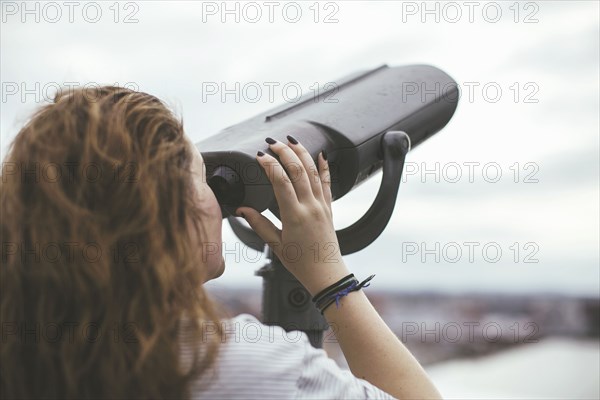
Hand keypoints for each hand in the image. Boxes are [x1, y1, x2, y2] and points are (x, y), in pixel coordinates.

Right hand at [236, 136, 349, 295]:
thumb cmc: (300, 263)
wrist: (326, 274)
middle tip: (272, 142)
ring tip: (291, 141)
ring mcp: (321, 206)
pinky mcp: (329, 208)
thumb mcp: (275, 245)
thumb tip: (242, 210)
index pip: (281, 181)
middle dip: (285, 152)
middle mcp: (310, 207)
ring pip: (313, 172)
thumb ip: (258, 224)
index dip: (269, 165)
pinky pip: (328, 183)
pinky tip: (322, 154)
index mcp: (294, 216)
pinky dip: (324, 167)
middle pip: (298, 170)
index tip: (259, 156)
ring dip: (302, 153)